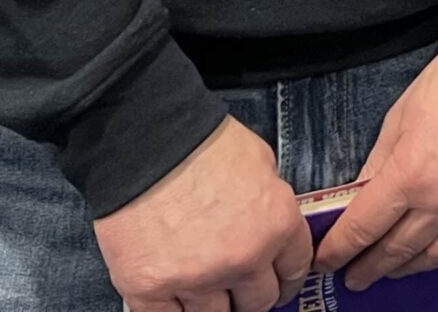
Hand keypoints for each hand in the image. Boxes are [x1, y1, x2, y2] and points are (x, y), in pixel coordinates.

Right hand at [94, 115, 312, 311]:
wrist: (143, 141)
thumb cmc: (201, 143)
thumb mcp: (260, 162)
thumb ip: (270, 203)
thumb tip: (269, 228)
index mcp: (276, 225)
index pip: (293, 271)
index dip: (285, 280)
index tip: (278, 284)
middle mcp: (243, 260)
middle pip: (258, 303)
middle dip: (250, 297)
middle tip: (239, 291)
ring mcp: (196, 280)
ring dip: (213, 307)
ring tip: (204, 291)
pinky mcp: (150, 290)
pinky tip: (174, 300)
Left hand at [314, 39, 437, 290]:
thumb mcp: (399, 118)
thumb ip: (378, 166)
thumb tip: (360, 202)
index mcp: (411, 173)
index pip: (364, 228)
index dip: (340, 250)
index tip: (328, 261)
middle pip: (397, 250)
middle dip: (369, 268)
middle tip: (355, 277)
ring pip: (437, 256)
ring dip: (409, 267)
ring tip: (394, 270)